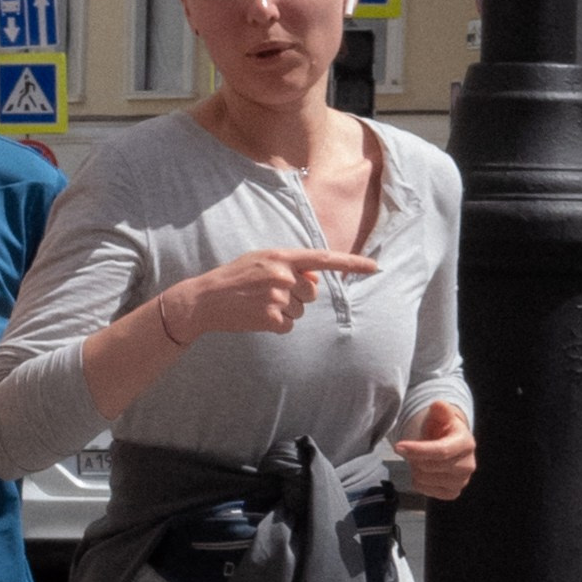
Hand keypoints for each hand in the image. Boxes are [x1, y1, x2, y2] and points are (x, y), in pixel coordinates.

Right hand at [161, 248, 377, 343]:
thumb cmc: (235, 277)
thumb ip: (290, 265)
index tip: (375, 267)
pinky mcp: (270, 317)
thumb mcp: (262, 260)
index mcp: (282, 255)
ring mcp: (277, 296)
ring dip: (284, 311)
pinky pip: (288, 325)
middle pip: (312, 293)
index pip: (324, 258)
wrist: (206, 299)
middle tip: (270, 293)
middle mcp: (283, 274)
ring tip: (259, 303)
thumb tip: (315, 281)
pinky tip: (257, 316)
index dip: (352, 264)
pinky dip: (276, 324)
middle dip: (297, 296)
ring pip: (300, 311)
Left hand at [395, 401, 476, 500]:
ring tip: (419, 459)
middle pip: (429, 467)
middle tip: (412, 449)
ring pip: (425, 479)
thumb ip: (440, 410)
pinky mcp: (453, 493)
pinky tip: (423, 471)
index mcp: (466, 443)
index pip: (440, 451)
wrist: (449, 445)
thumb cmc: (442, 429)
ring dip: (415, 469)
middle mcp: (468, 465)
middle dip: (414, 457)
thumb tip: (438, 405)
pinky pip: (426, 491)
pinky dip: (418, 481)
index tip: (398, 446)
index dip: (417, 450)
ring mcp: (461, 481)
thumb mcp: (440, 416)